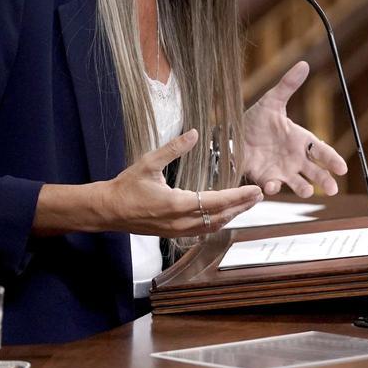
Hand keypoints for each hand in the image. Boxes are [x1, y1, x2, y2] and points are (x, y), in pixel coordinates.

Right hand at [99, 129, 262, 237]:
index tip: (255, 191)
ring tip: (246, 204)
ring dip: (231, 215)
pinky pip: (202, 230)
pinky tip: (224, 214)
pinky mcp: (174, 234)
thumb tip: (194, 133)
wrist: (108, 210)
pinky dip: (217, 222)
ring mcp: (177, 231)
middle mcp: (181, 221)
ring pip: (213, 226)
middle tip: (259, 196)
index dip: (238, 196)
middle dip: (241, 206)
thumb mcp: (149, 162)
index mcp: (177, 204)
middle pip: (220, 216)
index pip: (217, 201)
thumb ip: (174, 148)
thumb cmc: (126, 187)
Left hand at [240, 61, 348, 196]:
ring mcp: (281, 171)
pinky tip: (272, 186)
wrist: (233, 135)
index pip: (322, 151)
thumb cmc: (257, 120)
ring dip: (303, 188)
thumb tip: (304, 64)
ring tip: (307, 191)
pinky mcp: (265, 178)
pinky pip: (272, 185)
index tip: (342, 168)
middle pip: (316, 172)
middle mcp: (295, 159)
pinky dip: (273, 187)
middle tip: (332, 189)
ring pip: (298, 184)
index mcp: (300, 140)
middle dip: (325, 180)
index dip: (332, 160)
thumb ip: (288, 85)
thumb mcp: (271, 101)